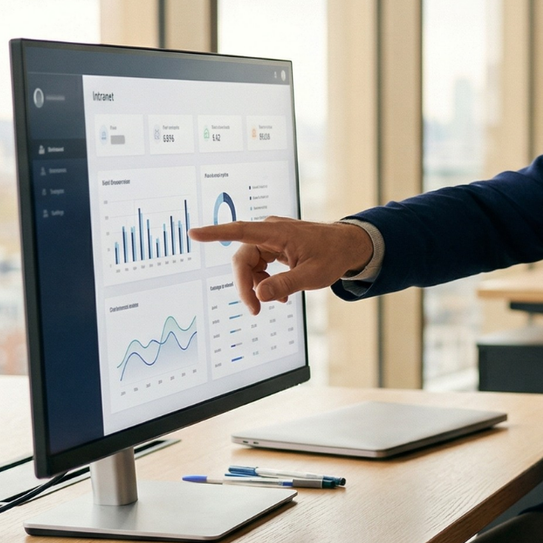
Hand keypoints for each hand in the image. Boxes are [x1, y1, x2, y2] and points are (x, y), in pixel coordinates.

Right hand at [189, 217, 372, 313]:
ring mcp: (271, 238)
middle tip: (254, 310)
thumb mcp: (313, 276)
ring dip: (257, 285)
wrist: (348, 246)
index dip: (215, 234)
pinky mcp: (274, 246)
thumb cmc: (333, 256)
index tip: (194, 234)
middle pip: (243, 259)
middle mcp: (269, 232)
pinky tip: (278, 295)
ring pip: (250, 265)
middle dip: (245, 286)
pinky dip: (265, 281)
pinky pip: (260, 265)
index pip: (240, 231)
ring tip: (275, 303)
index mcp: (277, 232)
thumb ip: (286, 285)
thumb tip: (260, 294)